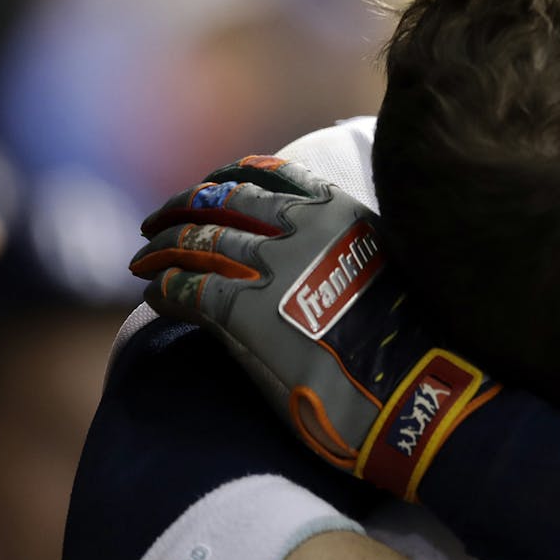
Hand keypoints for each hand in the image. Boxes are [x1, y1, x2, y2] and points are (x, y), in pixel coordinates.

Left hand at [131, 154, 497, 499]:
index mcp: (339, 210)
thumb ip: (355, 246)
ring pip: (194, 242)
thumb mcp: (395, 266)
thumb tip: (330, 251)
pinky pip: (185, 289)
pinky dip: (164, 288)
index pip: (267, 173)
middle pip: (220, 202)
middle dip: (182, 208)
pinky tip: (154, 294)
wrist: (417, 386)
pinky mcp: (242, 314)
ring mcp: (270, 267)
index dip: (227, 179)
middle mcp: (300, 226)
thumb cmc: (415, 339)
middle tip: (157, 221)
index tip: (210, 186)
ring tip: (142, 259)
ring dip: (161, 249)